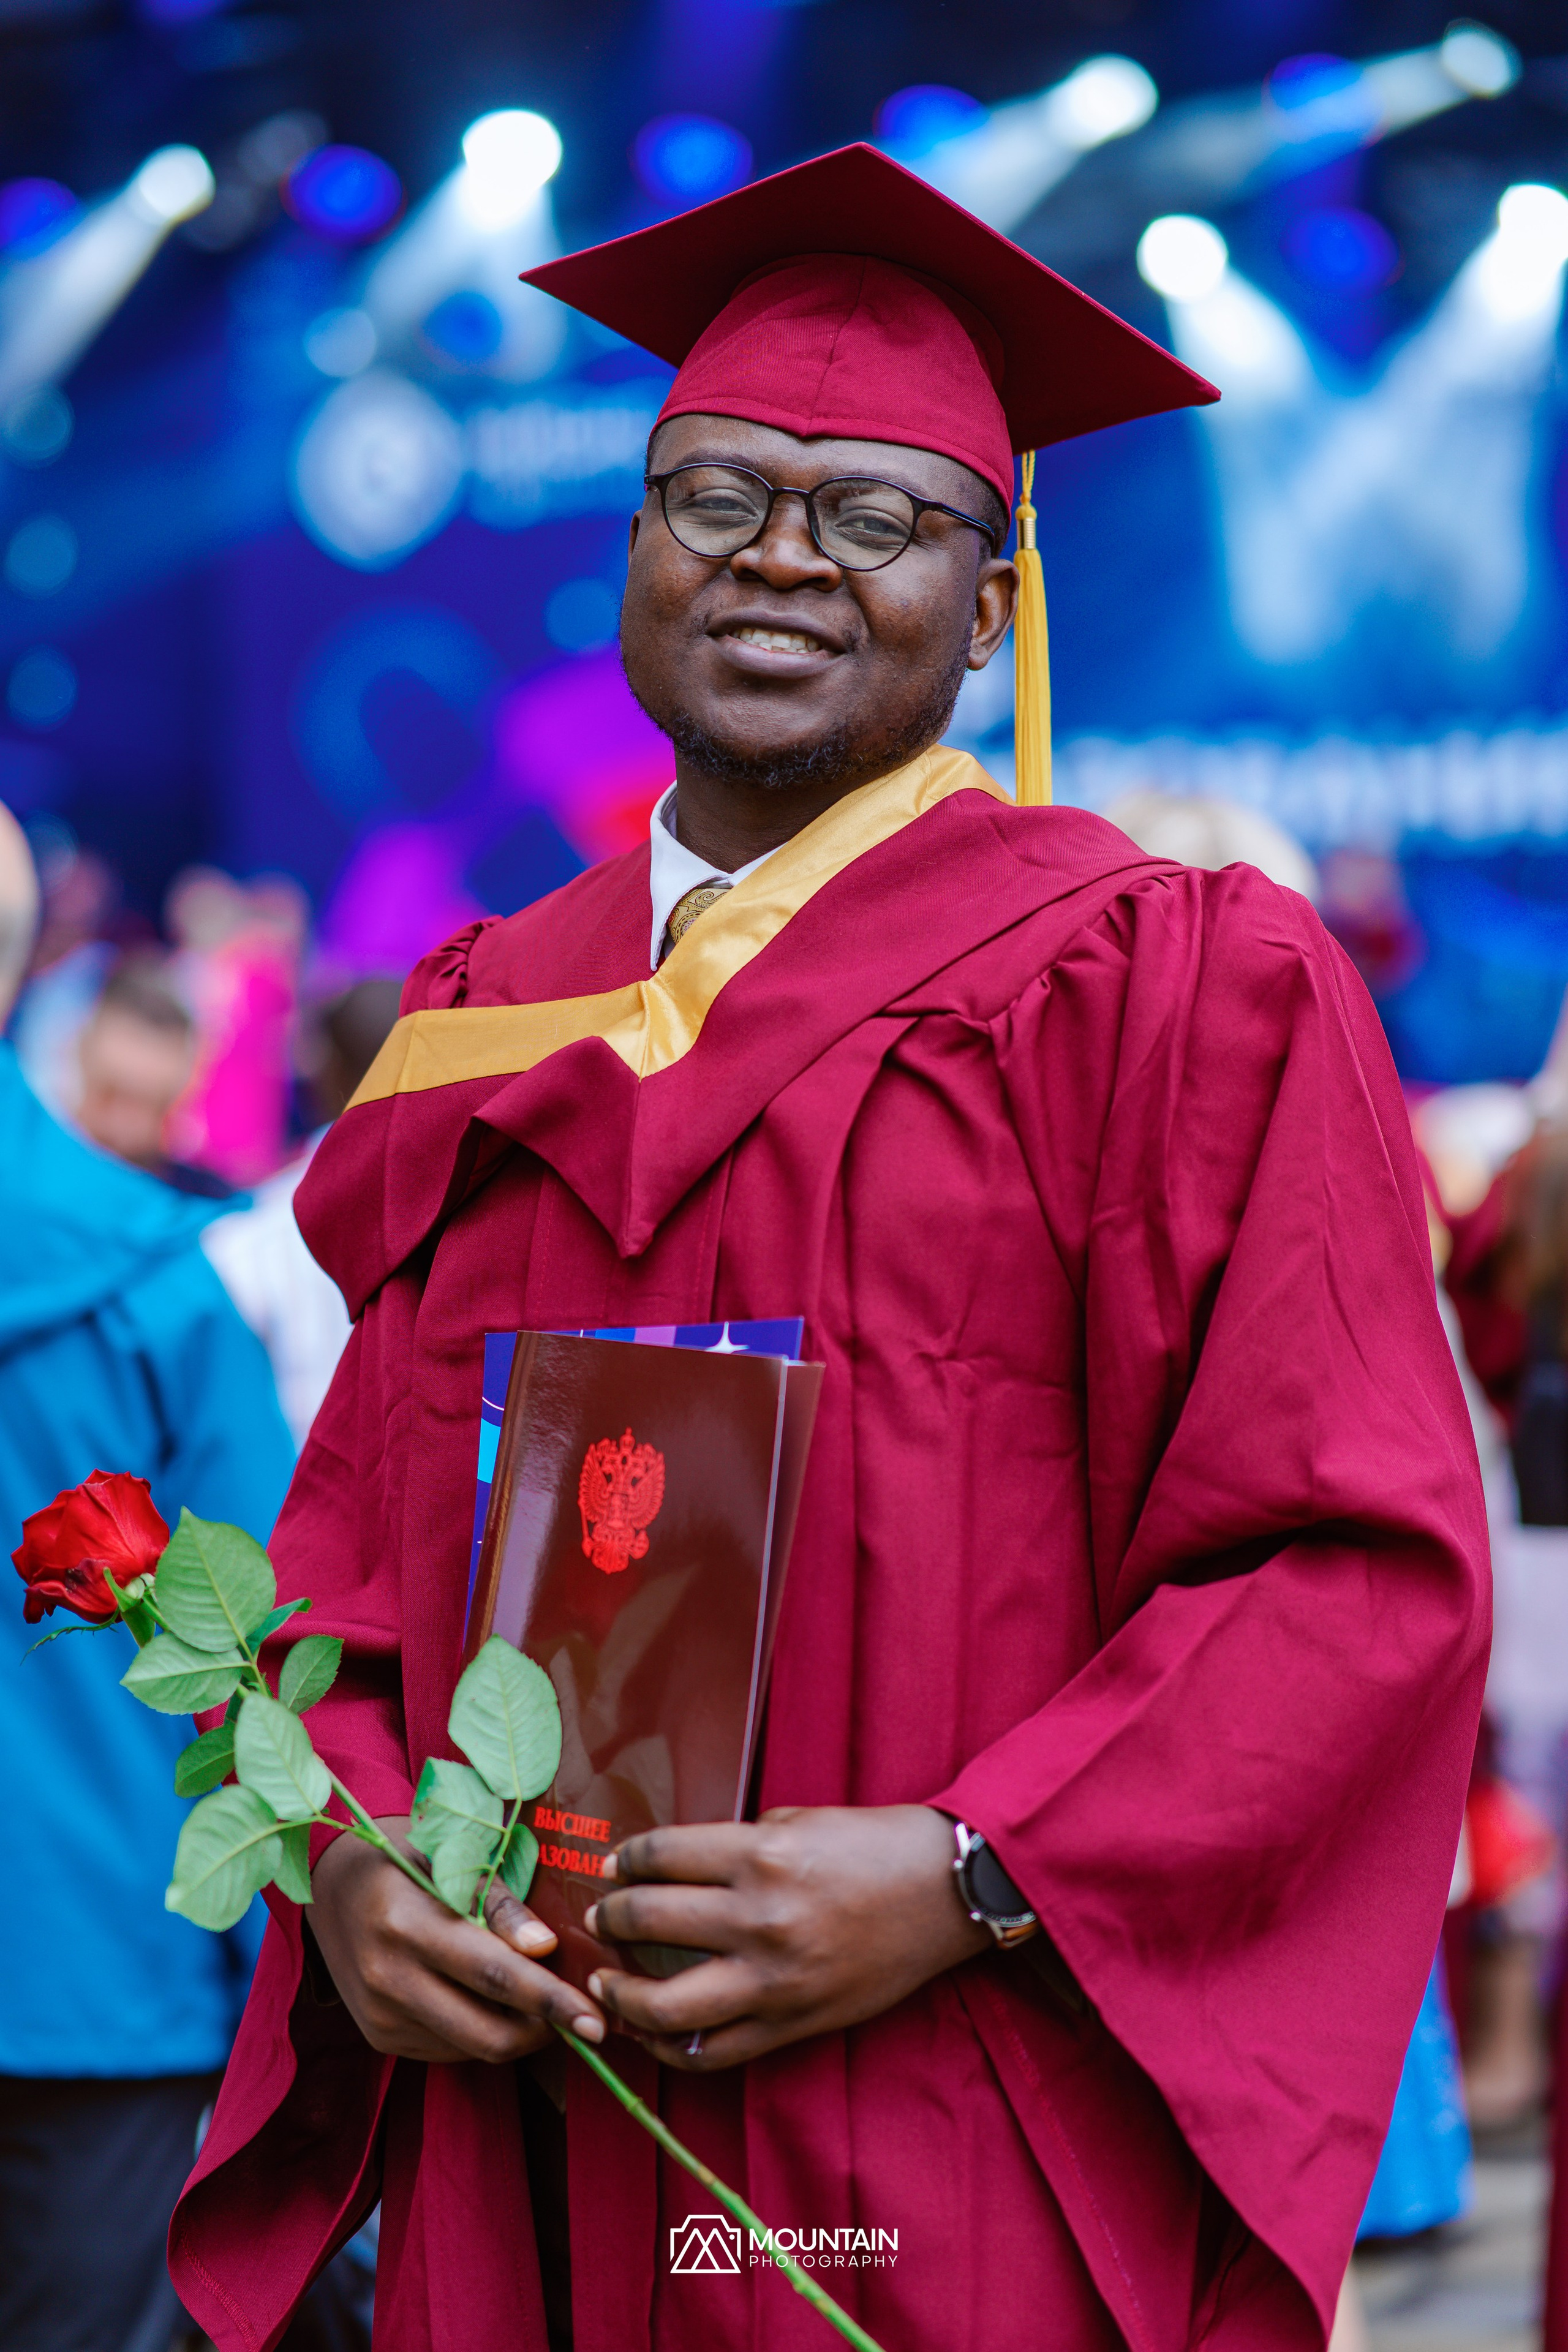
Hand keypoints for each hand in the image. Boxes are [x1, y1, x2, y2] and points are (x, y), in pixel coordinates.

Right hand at [309, 1816, 605, 2062]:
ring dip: (516, 2031)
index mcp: (407, 1924)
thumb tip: (544, 1948)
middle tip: (580, 2013)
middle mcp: (389, 1979)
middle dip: (544, 2031)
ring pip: (472, 2048)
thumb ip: (497, 1903)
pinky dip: (481, 2031)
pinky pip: (449, 2049)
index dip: (551, 2001)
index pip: (493, 1975)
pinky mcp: (379, 2037)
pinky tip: (487, 1998)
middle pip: (486, 2032)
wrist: (332, 1882)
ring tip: (533, 1995)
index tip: (596, 2019)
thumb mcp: (452, 1856)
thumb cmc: (407, 1857)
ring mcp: (380, 2016)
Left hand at [584, 1803, 986, 2070]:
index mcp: (761, 1856)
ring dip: (621, 1992)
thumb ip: (735, 1847)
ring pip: (665, 2004)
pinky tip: (652, 2030)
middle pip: (649, 1922)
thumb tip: (674, 1869)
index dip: (626, 1859)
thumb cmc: (872, 1845)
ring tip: (605, 1982)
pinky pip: (713, 2050)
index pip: (661, 1857)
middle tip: (601, 1916)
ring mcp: (774, 1981)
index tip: (614, 1865)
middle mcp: (760, 1920)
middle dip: (612, 1917)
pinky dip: (671, 2046)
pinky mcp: (792, 2024)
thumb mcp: (797, 1823)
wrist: (944, 1892)